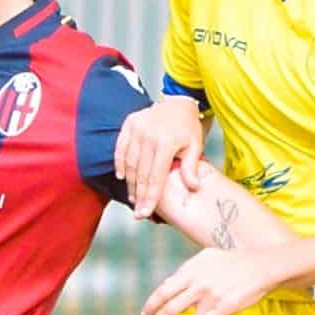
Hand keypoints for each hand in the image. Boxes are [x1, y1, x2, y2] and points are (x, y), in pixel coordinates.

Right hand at [116, 96, 206, 218]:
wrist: (178, 101)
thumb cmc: (188, 126)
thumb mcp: (195, 145)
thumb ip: (192, 167)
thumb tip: (193, 188)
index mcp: (166, 143)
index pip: (155, 177)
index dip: (149, 197)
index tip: (145, 212)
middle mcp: (148, 136)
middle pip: (140, 173)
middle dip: (138, 195)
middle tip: (138, 212)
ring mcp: (137, 129)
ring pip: (129, 163)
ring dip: (130, 183)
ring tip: (132, 197)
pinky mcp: (129, 124)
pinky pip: (120, 148)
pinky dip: (120, 163)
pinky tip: (122, 177)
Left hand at [142, 246, 288, 314]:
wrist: (260, 266)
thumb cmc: (234, 261)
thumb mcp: (207, 258)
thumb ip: (189, 270)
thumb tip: (171, 281)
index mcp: (190, 270)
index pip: (163, 289)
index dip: (152, 304)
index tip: (145, 314)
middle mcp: (195, 282)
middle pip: (167, 305)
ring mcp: (208, 296)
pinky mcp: (221, 308)